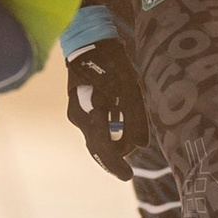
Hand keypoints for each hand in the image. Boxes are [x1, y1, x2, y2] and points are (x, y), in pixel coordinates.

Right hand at [65, 37, 141, 178]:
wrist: (88, 41)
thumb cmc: (112, 63)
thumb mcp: (129, 89)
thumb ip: (135, 119)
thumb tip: (141, 147)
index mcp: (92, 113)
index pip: (103, 149)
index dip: (116, 165)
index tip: (128, 176)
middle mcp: (79, 117)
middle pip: (98, 146)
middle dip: (116, 154)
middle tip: (132, 159)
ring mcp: (76, 111)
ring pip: (95, 136)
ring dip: (112, 142)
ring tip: (130, 138)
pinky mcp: (78, 106)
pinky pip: (92, 126)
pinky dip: (106, 131)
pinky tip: (119, 125)